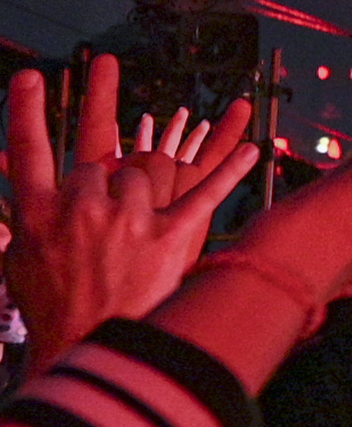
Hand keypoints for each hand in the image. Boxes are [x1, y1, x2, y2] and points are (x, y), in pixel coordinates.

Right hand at [5, 59, 259, 369]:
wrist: (89, 349)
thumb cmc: (51, 309)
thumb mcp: (17, 262)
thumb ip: (16, 221)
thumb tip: (16, 195)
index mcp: (37, 212)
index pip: (29, 150)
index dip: (29, 112)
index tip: (33, 77)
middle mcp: (81, 207)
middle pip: (101, 166)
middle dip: (106, 190)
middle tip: (105, 232)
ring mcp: (128, 219)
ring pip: (144, 175)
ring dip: (143, 198)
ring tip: (134, 241)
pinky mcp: (169, 235)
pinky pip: (205, 193)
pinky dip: (231, 169)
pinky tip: (253, 146)